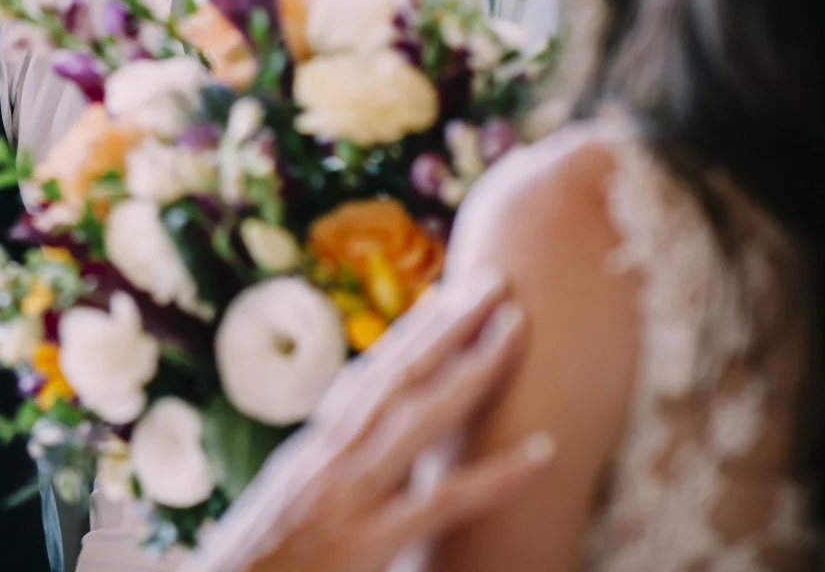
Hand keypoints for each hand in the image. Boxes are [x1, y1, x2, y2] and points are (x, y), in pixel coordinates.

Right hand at [190, 273, 554, 571]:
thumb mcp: (281, 515)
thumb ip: (326, 488)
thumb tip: (361, 473)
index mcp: (308, 456)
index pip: (365, 381)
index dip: (407, 339)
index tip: (444, 300)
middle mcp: (326, 461)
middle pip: (393, 377)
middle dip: (443, 325)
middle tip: (492, 280)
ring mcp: (346, 497)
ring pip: (418, 416)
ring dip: (472, 367)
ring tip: (518, 326)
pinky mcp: (365, 544)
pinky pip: (442, 503)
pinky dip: (495, 477)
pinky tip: (542, 453)